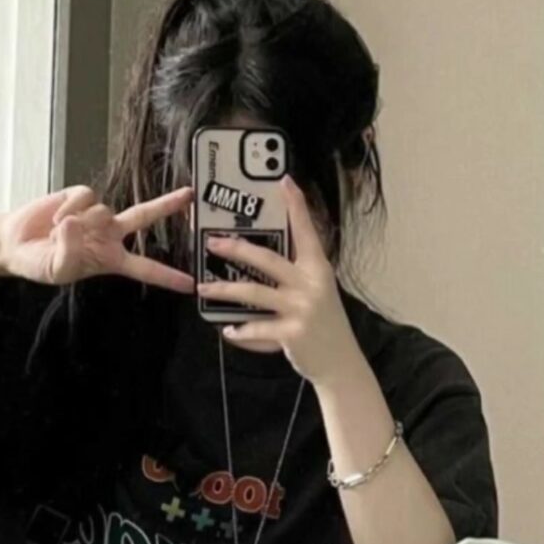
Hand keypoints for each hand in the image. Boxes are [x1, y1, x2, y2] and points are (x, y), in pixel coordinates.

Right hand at [0, 185, 194, 293]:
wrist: (15, 244)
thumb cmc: (40, 263)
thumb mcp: (57, 270)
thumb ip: (69, 251)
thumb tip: (75, 222)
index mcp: (110, 259)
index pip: (145, 269)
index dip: (167, 277)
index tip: (190, 284)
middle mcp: (109, 234)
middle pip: (144, 217)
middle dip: (167, 205)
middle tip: (189, 195)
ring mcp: (95, 214)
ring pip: (104, 209)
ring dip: (81, 221)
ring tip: (57, 233)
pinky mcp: (79, 196)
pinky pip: (85, 196)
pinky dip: (70, 207)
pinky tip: (55, 218)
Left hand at [197, 174, 361, 386]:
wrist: (340, 362)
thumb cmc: (324, 325)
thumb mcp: (318, 292)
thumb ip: (297, 274)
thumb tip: (263, 258)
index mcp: (318, 269)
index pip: (306, 231)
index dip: (296, 205)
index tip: (284, 181)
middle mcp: (311, 283)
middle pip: (268, 258)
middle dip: (236, 248)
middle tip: (212, 243)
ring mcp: (302, 308)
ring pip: (254, 292)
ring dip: (224, 290)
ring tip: (204, 289)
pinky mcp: (292, 332)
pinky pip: (256, 327)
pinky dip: (239, 330)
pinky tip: (228, 330)